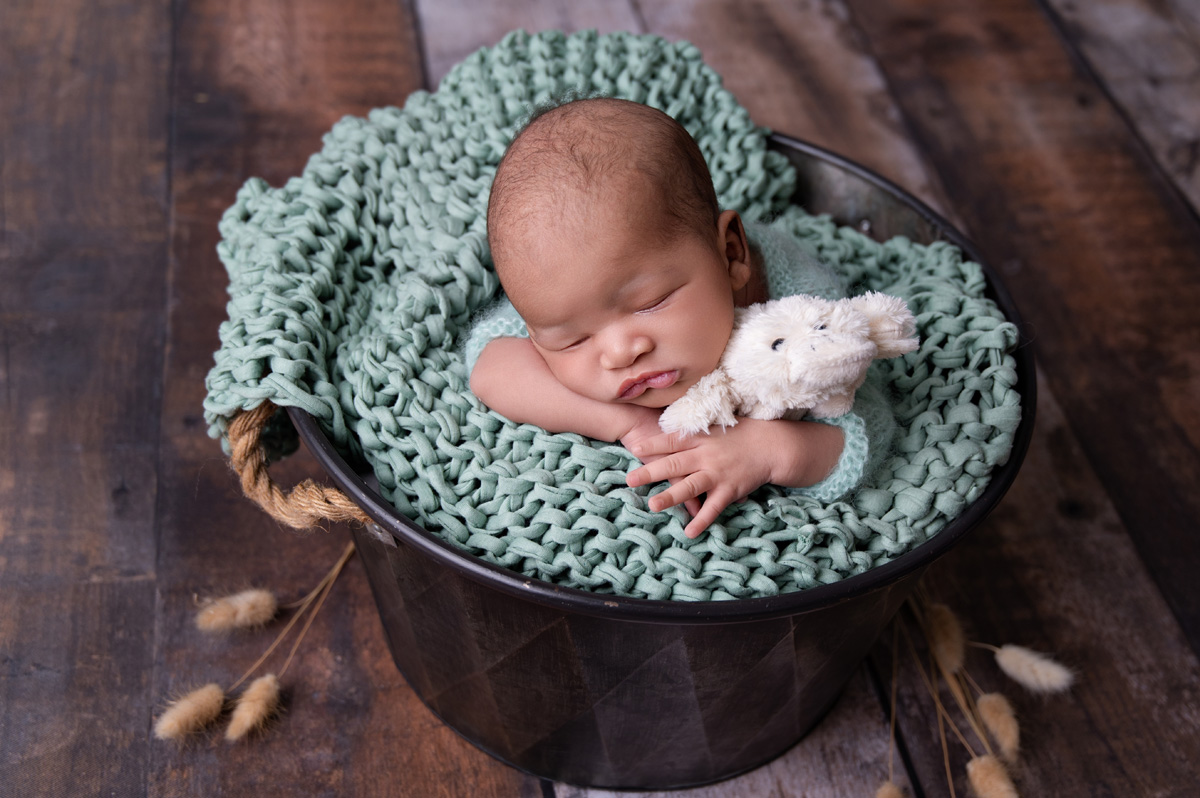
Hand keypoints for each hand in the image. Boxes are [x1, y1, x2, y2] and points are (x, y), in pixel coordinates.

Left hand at [625, 418, 843, 537]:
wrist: (772, 445)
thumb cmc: (742, 434)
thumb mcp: (715, 427)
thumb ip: (693, 433)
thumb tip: (668, 432)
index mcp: (701, 438)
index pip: (673, 440)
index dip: (653, 443)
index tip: (635, 446)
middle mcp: (706, 456)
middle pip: (675, 464)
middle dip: (651, 472)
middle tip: (630, 480)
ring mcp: (718, 473)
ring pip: (690, 486)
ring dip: (671, 497)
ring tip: (652, 506)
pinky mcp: (730, 489)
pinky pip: (713, 508)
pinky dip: (702, 521)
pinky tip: (689, 532)